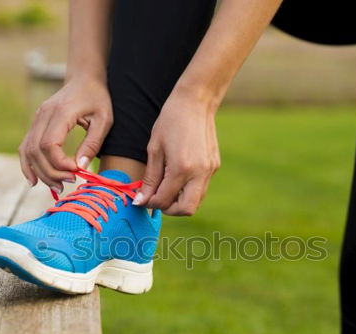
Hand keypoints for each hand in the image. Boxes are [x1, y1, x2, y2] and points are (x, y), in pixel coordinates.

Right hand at [19, 76, 112, 191]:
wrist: (83, 79)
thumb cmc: (97, 99)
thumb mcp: (104, 120)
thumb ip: (92, 143)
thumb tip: (80, 167)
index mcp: (60, 112)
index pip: (50, 144)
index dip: (60, 163)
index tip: (76, 172)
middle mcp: (43, 115)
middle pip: (36, 151)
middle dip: (51, 172)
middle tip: (69, 183)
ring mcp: (36, 119)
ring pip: (27, 151)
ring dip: (40, 172)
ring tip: (56, 188)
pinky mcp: (35, 124)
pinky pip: (25, 147)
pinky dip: (28, 165)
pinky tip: (34, 180)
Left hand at [135, 91, 220, 215]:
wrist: (196, 101)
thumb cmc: (170, 121)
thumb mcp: (154, 149)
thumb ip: (150, 179)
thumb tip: (140, 201)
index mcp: (181, 168)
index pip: (165, 200)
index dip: (151, 202)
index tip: (143, 198)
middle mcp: (199, 173)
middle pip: (186, 209)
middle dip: (170, 209)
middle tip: (157, 198)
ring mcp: (210, 171)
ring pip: (196, 202)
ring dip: (180, 201)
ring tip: (167, 187)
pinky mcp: (214, 166)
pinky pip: (201, 188)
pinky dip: (189, 191)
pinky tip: (178, 177)